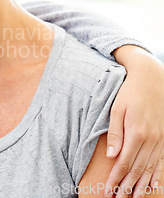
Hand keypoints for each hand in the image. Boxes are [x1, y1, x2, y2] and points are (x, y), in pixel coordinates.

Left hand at [105, 45, 163, 197]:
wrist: (152, 79)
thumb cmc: (130, 93)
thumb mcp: (117, 109)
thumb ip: (115, 133)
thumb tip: (112, 156)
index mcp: (137, 133)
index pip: (125, 163)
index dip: (116, 179)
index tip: (108, 190)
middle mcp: (151, 140)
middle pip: (138, 170)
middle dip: (127, 187)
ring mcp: (161, 140)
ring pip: (151, 169)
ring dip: (142, 186)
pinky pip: (162, 162)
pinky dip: (158, 176)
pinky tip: (154, 187)